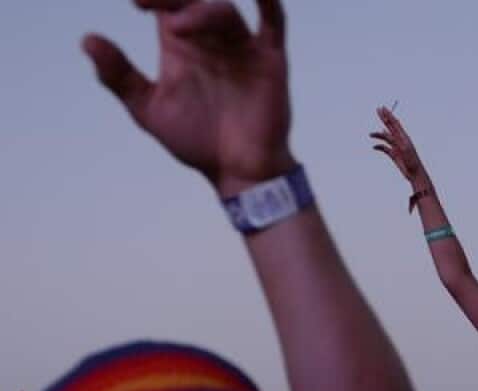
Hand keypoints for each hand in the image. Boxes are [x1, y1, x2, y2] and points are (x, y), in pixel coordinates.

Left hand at [83, 0, 295, 195]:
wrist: (237, 171)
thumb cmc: (197, 142)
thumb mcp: (148, 109)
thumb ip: (119, 75)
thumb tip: (87, 39)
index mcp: (180, 47)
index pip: (165, 6)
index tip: (135, 3)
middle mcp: (210, 41)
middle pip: (192, 1)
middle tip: (149, 3)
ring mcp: (242, 48)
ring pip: (224, 12)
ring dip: (201, 13)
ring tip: (178, 29)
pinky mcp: (270, 60)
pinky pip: (274, 24)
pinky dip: (269, 4)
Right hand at [372, 106, 433, 191]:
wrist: (415, 173)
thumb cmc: (412, 161)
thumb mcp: (403, 149)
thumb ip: (395, 140)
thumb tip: (385, 132)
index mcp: (404, 137)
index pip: (395, 123)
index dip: (389, 115)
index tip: (382, 108)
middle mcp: (400, 140)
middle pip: (390, 127)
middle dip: (384, 118)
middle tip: (378, 109)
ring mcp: (396, 147)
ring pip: (385, 138)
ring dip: (378, 135)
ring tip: (370, 134)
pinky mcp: (394, 155)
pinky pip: (384, 148)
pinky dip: (379, 146)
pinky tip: (374, 147)